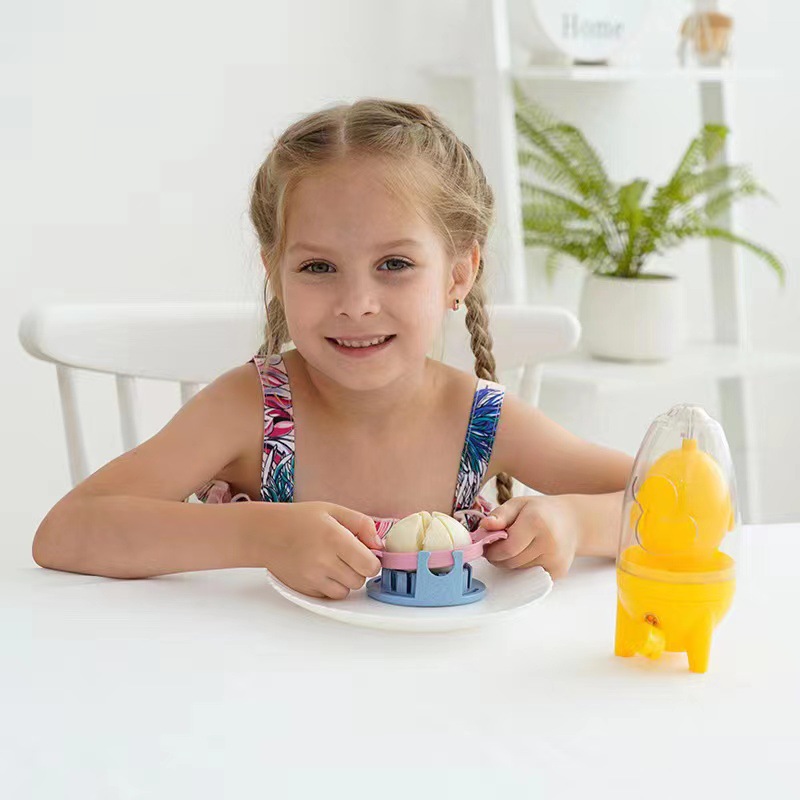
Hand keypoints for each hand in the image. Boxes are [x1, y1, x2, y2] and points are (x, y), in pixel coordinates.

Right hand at [263, 501, 381, 599]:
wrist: (265, 534)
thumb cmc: (300, 519)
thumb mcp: (333, 510)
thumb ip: (362, 524)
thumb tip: (379, 544)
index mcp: (334, 538)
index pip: (370, 565)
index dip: (373, 560)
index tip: (366, 552)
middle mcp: (324, 561)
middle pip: (360, 580)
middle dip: (359, 569)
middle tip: (347, 555)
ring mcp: (313, 578)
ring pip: (347, 591)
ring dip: (346, 579)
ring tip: (333, 562)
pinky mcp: (305, 590)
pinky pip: (330, 596)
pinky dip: (331, 586)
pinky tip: (322, 570)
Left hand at [477, 495, 578, 579]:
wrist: (572, 522)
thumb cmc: (542, 511)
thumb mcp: (518, 504)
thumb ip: (500, 515)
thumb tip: (484, 526)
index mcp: (537, 522)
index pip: (506, 548)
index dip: (492, 549)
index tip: (486, 544)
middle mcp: (549, 543)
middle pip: (511, 561)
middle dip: (498, 557)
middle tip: (497, 546)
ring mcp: (556, 560)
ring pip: (519, 570)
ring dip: (510, 562)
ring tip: (514, 547)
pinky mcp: (558, 572)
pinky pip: (529, 575)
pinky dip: (523, 567)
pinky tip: (528, 553)